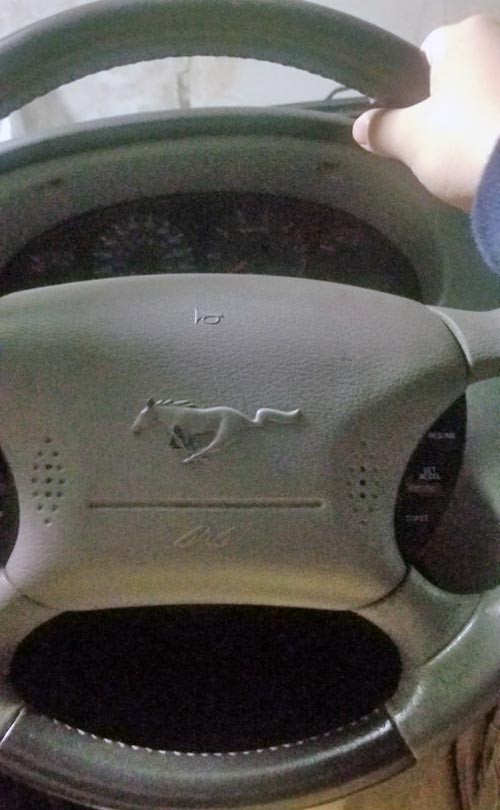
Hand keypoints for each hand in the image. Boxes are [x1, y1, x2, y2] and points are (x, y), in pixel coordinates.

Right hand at [352, 15, 499, 211]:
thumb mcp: (411, 140)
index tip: (413, 125)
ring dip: (483, 118)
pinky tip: (497, 162)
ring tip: (475, 160)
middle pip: (465, 73)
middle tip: (442, 148)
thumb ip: (383, 130)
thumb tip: (360, 127)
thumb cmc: (462, 141)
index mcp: (466, 34)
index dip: (413, 90)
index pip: (427, 54)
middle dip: (453, 105)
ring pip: (492, 94)